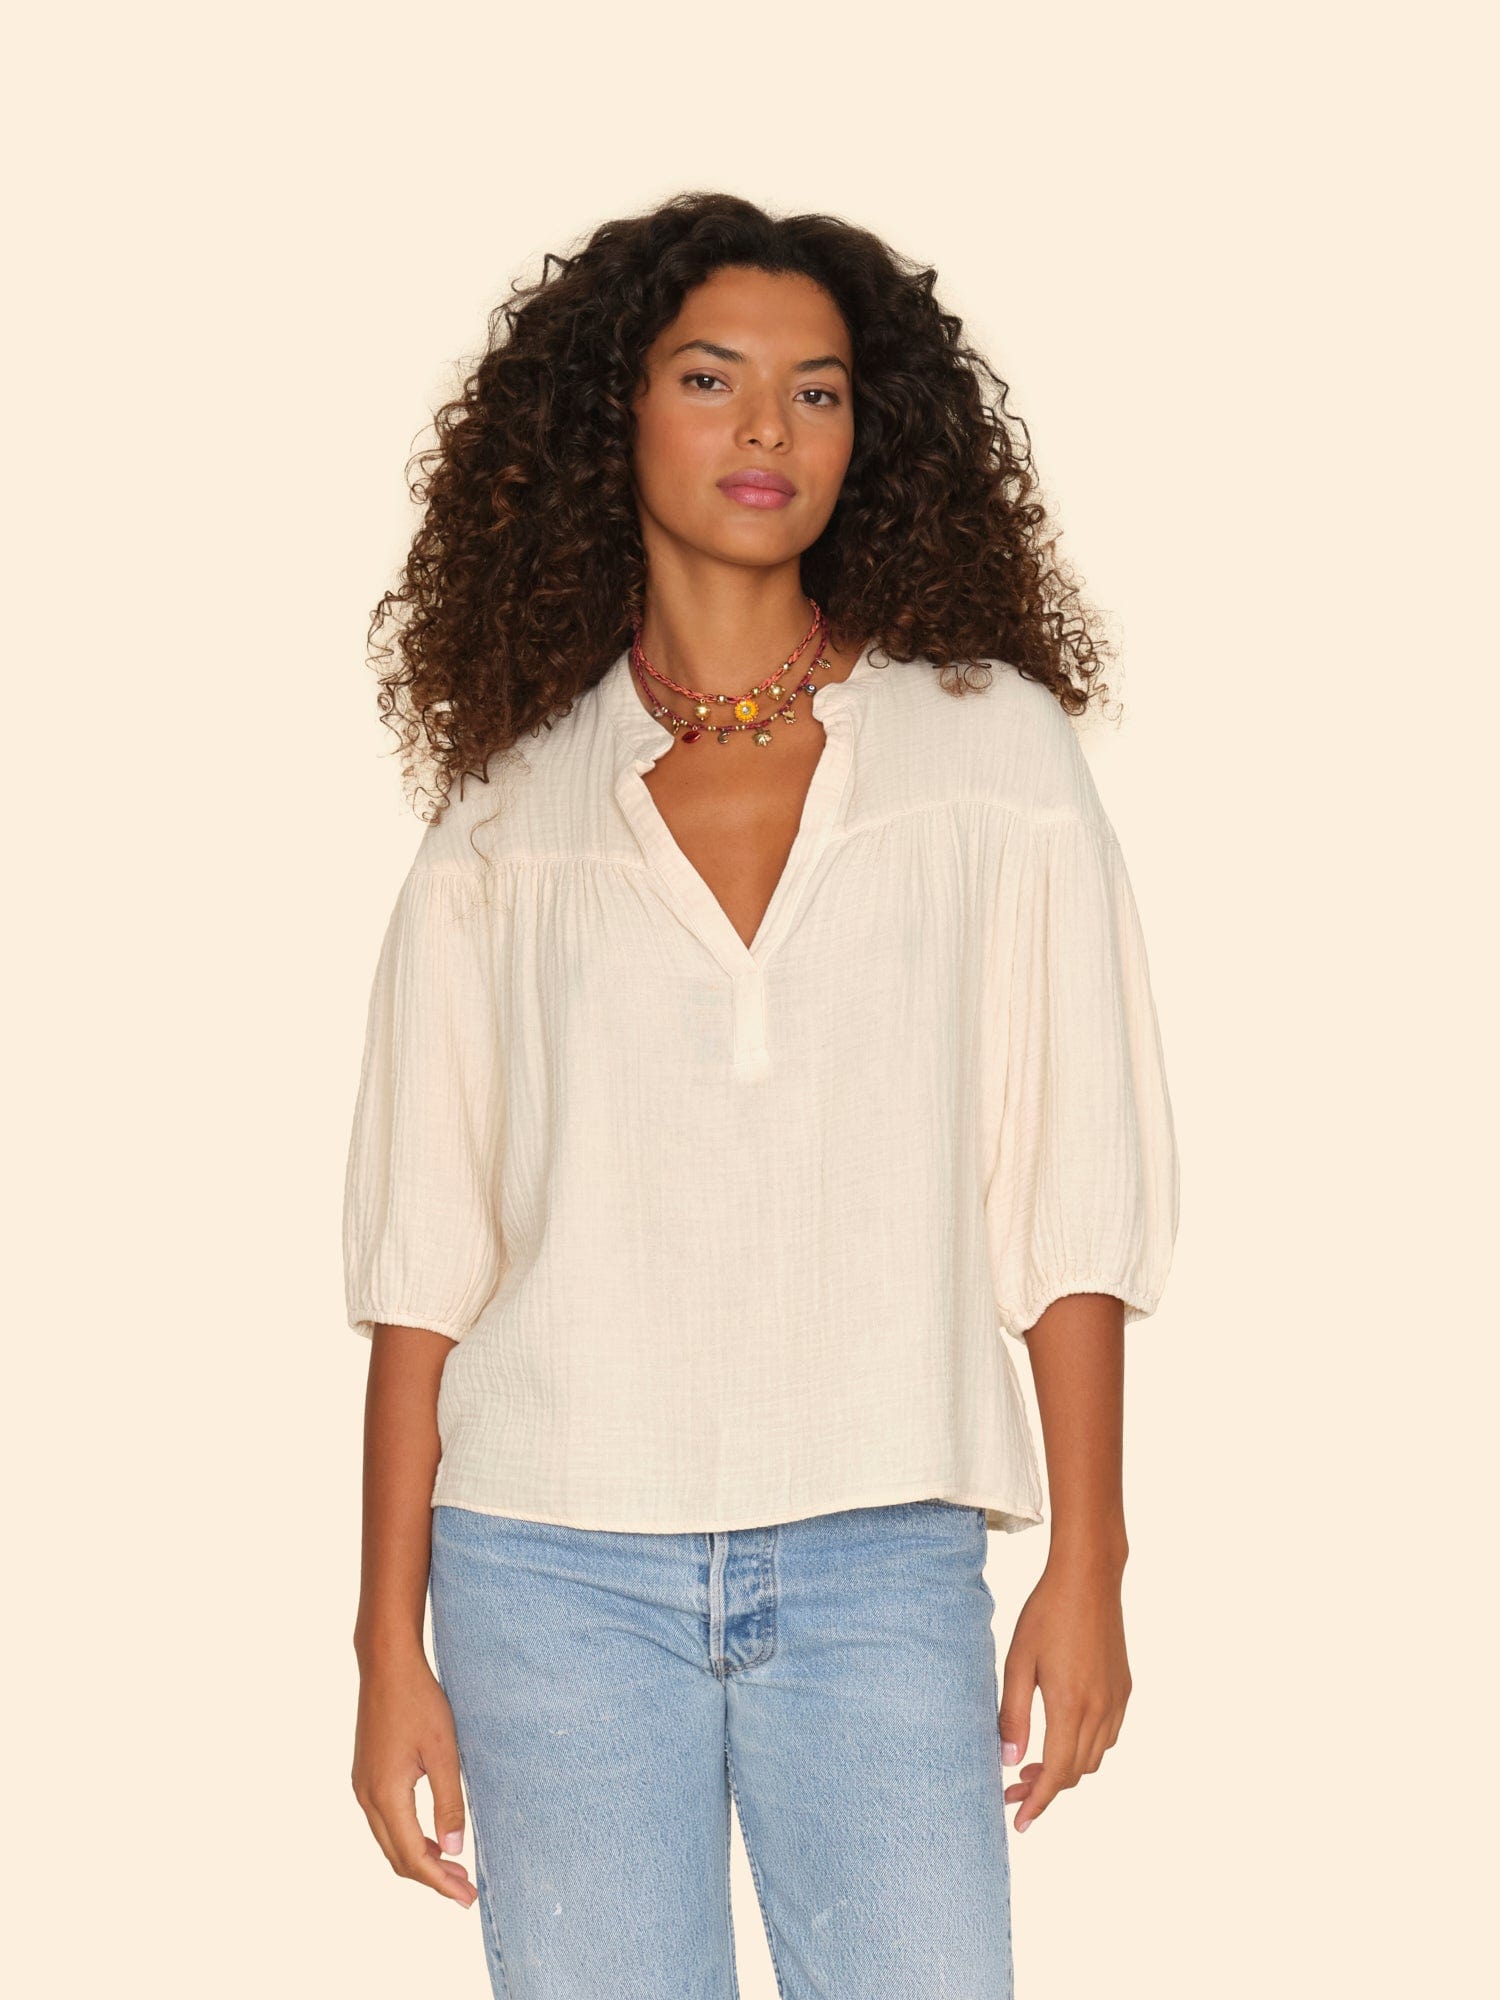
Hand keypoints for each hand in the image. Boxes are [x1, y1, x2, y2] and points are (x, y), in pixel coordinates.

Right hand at [352, 1645, 476, 1906]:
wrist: (387, 1666)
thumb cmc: (419, 1702)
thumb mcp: (444, 1751)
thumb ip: (448, 1802)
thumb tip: (454, 1850)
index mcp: (386, 1795)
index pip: (413, 1857)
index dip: (440, 1883)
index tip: (466, 1898)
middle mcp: (367, 1797)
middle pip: (398, 1857)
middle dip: (431, 1878)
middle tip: (465, 1891)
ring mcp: (362, 1786)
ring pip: (390, 1841)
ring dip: (420, 1859)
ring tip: (454, 1870)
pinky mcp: (366, 1776)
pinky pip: (385, 1822)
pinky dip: (409, 1838)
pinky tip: (432, 1837)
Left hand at [998, 1549, 1131, 1832]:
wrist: (1088, 1579)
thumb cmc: (1046, 1614)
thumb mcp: (1018, 1661)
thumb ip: (1013, 1714)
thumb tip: (1008, 1761)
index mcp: (1070, 1706)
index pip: (1055, 1774)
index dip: (1037, 1803)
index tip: (1019, 1822)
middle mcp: (1100, 1710)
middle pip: (1076, 1772)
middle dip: (1045, 1789)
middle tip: (1013, 1790)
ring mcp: (1117, 1701)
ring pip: (1094, 1758)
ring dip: (1066, 1770)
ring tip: (1032, 1766)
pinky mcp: (1124, 1689)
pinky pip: (1108, 1735)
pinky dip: (1085, 1749)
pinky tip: (1062, 1736)